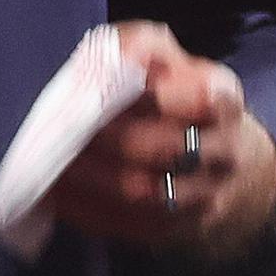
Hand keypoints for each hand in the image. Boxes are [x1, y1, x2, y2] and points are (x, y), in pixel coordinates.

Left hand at [48, 24, 275, 259]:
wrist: (220, 156)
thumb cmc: (177, 97)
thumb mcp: (169, 62)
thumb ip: (138, 48)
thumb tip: (109, 56)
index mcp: (223, 98)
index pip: (191, 98)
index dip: (142, 95)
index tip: (96, 89)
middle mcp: (226, 149)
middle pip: (161, 148)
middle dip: (103, 140)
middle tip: (56, 132)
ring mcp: (209, 193)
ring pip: (146, 193)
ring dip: (91, 180)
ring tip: (49, 167)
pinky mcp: (186, 227)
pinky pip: (134, 225)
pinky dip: (91, 211)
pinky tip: (61, 197)